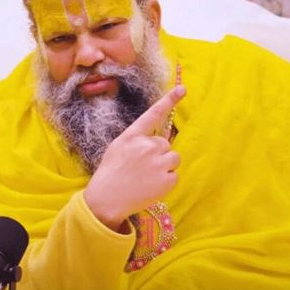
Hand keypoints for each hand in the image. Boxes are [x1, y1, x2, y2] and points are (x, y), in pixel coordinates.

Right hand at [83, 85, 185, 231]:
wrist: (106, 200)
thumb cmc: (111, 173)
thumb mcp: (118, 148)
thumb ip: (138, 140)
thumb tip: (158, 139)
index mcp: (133, 136)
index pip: (154, 114)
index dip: (169, 100)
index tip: (182, 88)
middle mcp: (147, 146)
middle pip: (166, 144)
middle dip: (158, 154)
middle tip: (142, 168)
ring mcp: (158, 163)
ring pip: (173, 158)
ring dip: (165, 166)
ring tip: (147, 177)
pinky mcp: (166, 180)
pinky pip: (174, 175)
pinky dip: (166, 182)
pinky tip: (150, 187)